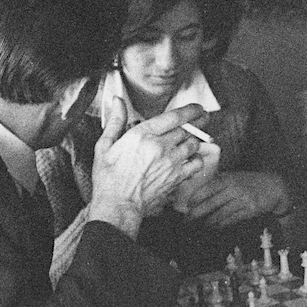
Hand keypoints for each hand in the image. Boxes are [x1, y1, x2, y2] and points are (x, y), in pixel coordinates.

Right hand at [88, 98, 204, 237]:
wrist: (118, 205)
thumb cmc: (109, 178)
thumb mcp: (104, 146)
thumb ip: (115, 121)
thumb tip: (117, 101)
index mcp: (143, 135)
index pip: (175, 116)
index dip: (191, 110)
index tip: (197, 108)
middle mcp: (160, 146)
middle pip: (187, 129)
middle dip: (198, 122)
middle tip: (202, 118)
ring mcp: (171, 163)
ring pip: (193, 144)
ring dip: (195, 139)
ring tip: (194, 137)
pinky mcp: (177, 177)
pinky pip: (196, 163)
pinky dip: (197, 158)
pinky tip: (192, 158)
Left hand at [183, 171, 289, 228]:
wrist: (274, 187)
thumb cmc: (251, 182)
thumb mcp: (235, 176)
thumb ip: (220, 181)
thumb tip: (200, 190)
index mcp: (229, 178)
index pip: (208, 188)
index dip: (196, 197)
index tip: (188, 205)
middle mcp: (234, 188)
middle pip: (211, 202)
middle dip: (197, 212)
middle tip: (187, 220)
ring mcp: (242, 200)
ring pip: (220, 213)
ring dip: (208, 221)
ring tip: (199, 226)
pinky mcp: (249, 210)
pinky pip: (231, 219)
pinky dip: (221, 224)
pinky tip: (214, 227)